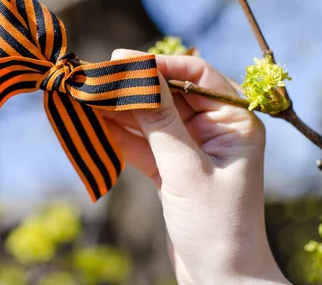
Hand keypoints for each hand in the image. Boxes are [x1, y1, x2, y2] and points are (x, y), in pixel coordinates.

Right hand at [103, 50, 288, 284]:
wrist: (221, 282)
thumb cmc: (218, 227)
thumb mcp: (186, 170)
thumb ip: (160, 121)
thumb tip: (136, 73)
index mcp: (235, 122)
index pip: (196, 75)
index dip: (159, 65)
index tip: (122, 60)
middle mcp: (215, 130)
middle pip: (168, 95)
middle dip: (133, 87)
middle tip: (95, 76)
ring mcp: (192, 149)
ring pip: (151, 119)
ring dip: (120, 110)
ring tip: (87, 95)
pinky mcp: (172, 170)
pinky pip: (143, 144)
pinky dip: (120, 135)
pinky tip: (95, 122)